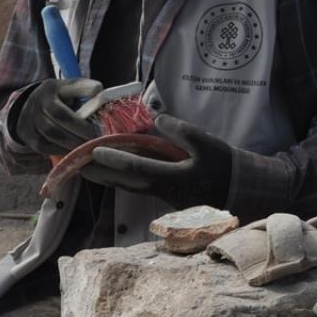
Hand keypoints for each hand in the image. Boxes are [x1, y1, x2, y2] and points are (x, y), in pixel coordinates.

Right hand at [14, 78, 102, 154]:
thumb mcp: (71, 89)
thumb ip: (86, 90)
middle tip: (97, 136)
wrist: (31, 109)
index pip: (70, 87)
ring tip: (88, 146)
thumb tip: (101, 95)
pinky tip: (74, 151)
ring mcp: (30, 118)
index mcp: (52, 87)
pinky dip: (61, 149)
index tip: (98, 91)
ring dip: (73, 141)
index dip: (85, 88)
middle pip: (60, 115)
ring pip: (52, 133)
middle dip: (81, 128)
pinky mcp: (28, 136)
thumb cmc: (60, 99)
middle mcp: (39, 101)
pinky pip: (44, 145)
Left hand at [80, 114, 232, 209]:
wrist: (239, 189)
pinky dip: (124, 179)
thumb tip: (158, 119)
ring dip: (108, 179)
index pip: (136, 168)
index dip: (114, 159)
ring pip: (130, 187)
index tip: (95, 151)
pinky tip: (115, 173)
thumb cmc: (223, 165)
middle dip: (101, 175)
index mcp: (172, 178)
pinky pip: (139, 187)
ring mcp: (164, 197)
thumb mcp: (207, 143)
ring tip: (89, 169)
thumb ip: (181, 131)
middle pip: (125, 184)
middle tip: (78, 166)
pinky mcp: (167, 197)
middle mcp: (163, 191)